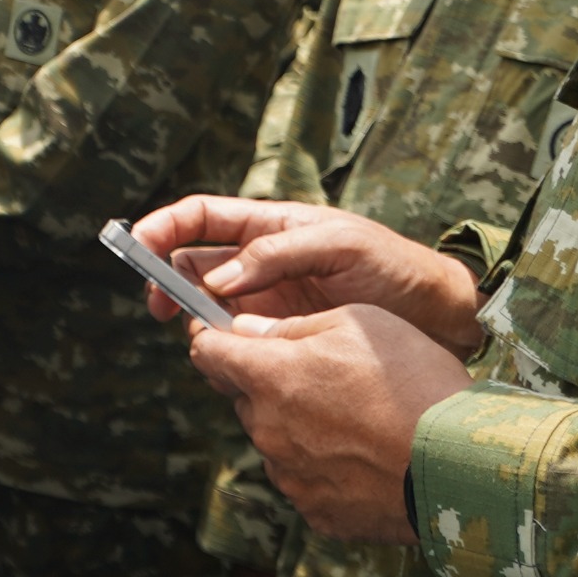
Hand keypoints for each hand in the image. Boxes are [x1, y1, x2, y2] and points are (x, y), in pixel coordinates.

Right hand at [134, 196, 484, 355]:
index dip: (162, 227)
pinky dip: (223, 350)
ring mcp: (267, 301)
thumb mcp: (340, 244)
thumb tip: (217, 279)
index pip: (199, 218)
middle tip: (162, 307)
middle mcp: (259, 262)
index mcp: (268, 225)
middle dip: (165, 280)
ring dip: (194, 319)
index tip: (137, 246)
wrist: (441, 318)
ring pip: (206, 307)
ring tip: (208, 336)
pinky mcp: (280, 338)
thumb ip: (276, 254)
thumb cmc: (394, 267)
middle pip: (190, 264)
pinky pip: (236, 342)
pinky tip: (232, 359)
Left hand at [188, 304, 471, 543]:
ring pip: (275, 441)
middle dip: (268, 386)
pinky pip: (305, 481)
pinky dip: (324, 468)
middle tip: (323, 379)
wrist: (464, 463)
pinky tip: (366, 457)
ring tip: (356, 420)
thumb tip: (245, 328)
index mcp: (270, 376)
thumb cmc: (415, 381)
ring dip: (297, 427)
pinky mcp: (318, 512)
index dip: (215, 340)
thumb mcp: (358, 323)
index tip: (230, 337)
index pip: (206, 353)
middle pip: (245, 399)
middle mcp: (268, 429)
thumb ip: (290, 326)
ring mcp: (291, 476)